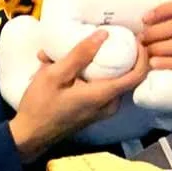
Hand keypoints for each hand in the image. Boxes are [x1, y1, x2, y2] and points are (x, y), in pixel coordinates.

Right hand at [8, 31, 148, 160]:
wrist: (29, 135)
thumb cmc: (40, 106)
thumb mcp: (55, 75)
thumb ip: (80, 54)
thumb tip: (103, 34)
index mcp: (104, 95)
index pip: (138, 74)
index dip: (142, 54)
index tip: (136, 38)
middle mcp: (109, 104)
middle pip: (125, 74)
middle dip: (114, 53)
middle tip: (101, 36)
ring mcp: (102, 109)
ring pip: (110, 79)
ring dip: (96, 62)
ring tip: (72, 49)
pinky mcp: (94, 110)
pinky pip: (100, 86)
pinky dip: (88, 73)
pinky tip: (65, 64)